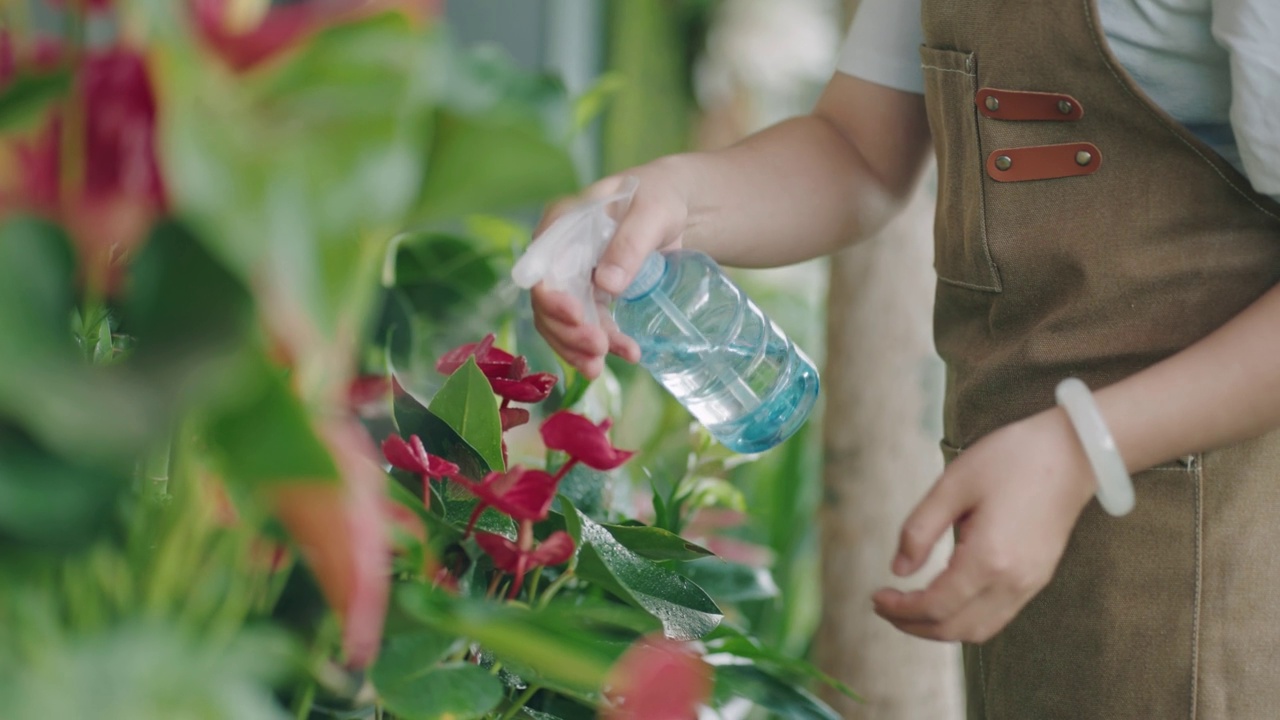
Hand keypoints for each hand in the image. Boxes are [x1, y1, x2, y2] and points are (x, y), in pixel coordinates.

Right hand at [530, 159, 693, 378]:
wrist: (672, 208)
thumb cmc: (659, 197)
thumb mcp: (652, 212)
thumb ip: (630, 243)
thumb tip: (606, 285)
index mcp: (562, 223)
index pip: (541, 265)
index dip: (551, 296)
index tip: (578, 317)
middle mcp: (558, 252)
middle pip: (547, 300)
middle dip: (568, 331)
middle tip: (598, 350)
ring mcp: (572, 276)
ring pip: (560, 321)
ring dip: (577, 347)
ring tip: (600, 367)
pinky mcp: (589, 295)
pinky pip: (585, 327)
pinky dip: (600, 346)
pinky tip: (625, 356)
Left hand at [872, 409, 1097, 642]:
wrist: (1072, 452)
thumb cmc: (1010, 459)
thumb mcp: (952, 484)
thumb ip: (920, 530)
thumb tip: (898, 569)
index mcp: (989, 559)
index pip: (936, 606)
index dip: (900, 609)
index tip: (875, 596)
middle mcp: (1013, 581)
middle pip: (956, 629)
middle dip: (914, 626)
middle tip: (884, 607)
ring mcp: (1030, 584)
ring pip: (979, 630)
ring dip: (939, 628)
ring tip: (908, 608)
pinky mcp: (1037, 578)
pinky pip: (997, 616)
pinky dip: (964, 618)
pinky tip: (944, 598)